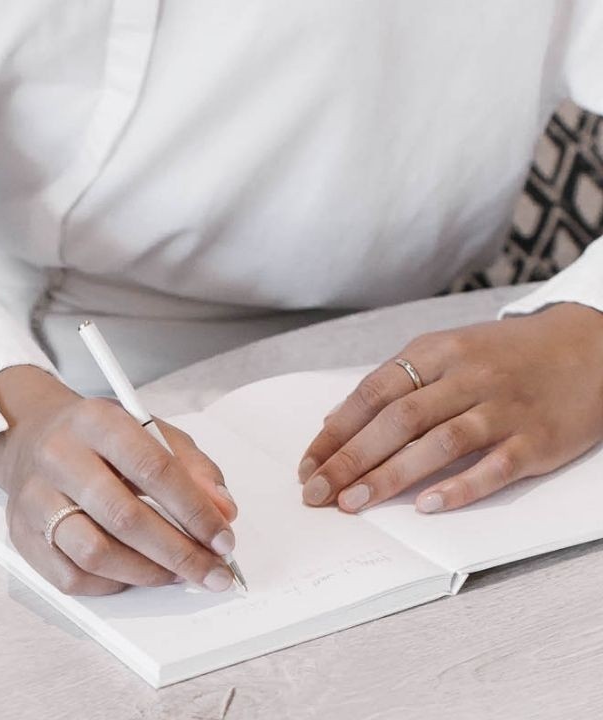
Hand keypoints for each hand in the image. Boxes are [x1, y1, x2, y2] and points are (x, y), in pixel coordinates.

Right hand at [0, 365, 238, 594]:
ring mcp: (34, 498)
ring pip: (94, 553)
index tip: (224, 539)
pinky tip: (135, 574)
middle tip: (212, 573)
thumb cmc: (100, 440)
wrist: (31, 437)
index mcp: (96, 422)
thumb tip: (223, 513)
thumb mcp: (150, 431)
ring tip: (176, 575)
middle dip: (179, 553)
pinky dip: (112, 584)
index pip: (152, 468)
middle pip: (123, 517)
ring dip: (147, 573)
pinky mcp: (21, 534)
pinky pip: (71, 577)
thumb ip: (192, 467)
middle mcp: (58, 457)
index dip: (195, 510)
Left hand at [297, 302, 602, 513]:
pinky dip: (459, 487)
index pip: (372, 394)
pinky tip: (426, 505)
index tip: (307, 466)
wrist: (592, 346)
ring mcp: (504, 409)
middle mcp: (468, 377)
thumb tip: (336, 422)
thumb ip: (394, 385)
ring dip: (391, 476)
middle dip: (351, 460)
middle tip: (317, 494)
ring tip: (353, 503)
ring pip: (439, 443)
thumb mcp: (446, 352)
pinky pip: (494, 467)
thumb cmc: (506, 356)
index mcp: (437, 352)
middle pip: (398, 420)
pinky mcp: (537, 440)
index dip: (335, 432)